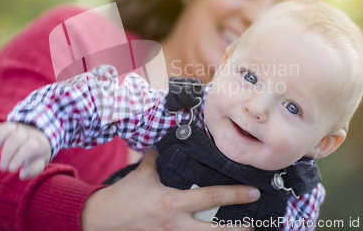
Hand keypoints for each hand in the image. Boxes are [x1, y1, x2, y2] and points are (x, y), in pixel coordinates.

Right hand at [0, 122, 51, 179]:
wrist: (38, 136)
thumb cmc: (37, 153)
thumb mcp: (40, 162)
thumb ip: (33, 169)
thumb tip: (22, 175)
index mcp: (37, 143)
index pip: (29, 147)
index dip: (19, 158)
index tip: (11, 170)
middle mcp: (26, 133)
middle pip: (16, 139)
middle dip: (7, 154)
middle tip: (2, 168)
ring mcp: (15, 128)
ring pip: (5, 128)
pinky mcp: (5, 127)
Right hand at [81, 149, 259, 229]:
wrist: (103, 220)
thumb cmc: (124, 196)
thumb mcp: (142, 174)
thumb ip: (158, 158)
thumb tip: (168, 141)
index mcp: (172, 202)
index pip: (210, 197)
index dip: (234, 195)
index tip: (253, 192)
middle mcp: (176, 224)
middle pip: (215, 230)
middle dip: (239, 228)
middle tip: (259, 223)